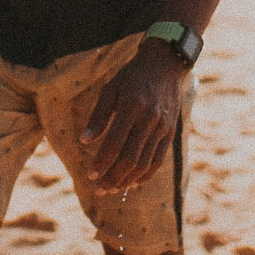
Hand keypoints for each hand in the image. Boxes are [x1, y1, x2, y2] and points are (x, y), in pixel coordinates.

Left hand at [80, 46, 186, 190]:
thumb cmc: (132, 77)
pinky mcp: (170, 132)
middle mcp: (149, 119)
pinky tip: (132, 182)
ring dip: (127, 180)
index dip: (102, 162)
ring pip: (145, 163)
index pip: (115, 142)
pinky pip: (158, 160)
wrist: (164, 65)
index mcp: (132, 106)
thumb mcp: (111, 89)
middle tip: (98, 189)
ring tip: (112, 189)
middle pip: (130, 158)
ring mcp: (162, 127)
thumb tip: (84, 142)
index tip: (90, 176)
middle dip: (113, 177)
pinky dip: (145, 175)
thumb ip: (98, 116)